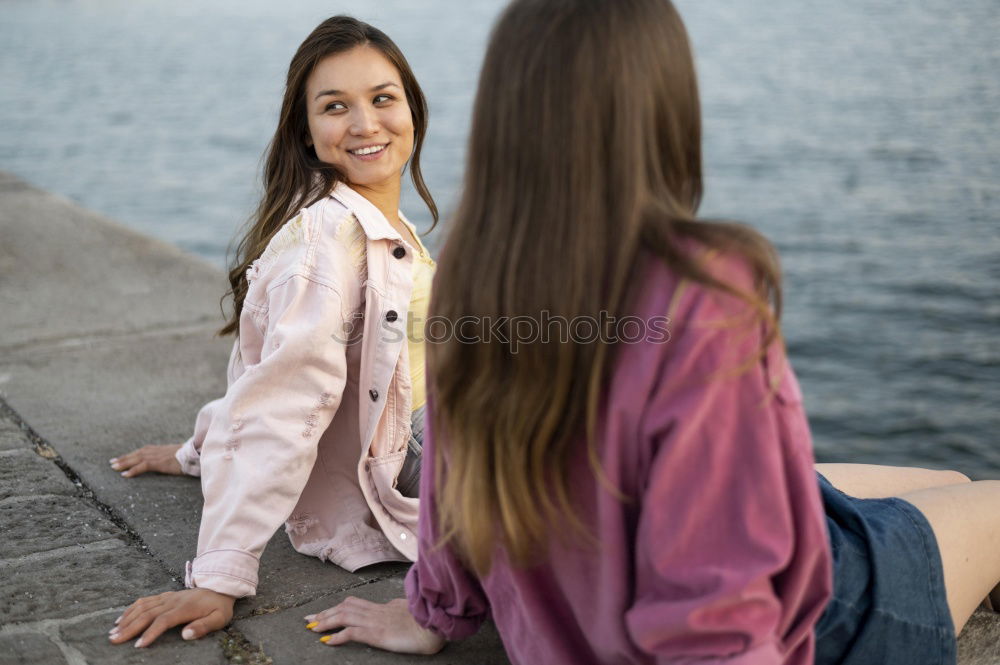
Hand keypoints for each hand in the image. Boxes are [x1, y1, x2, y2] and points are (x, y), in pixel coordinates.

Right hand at [109, 588, 234, 647]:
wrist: (220, 588)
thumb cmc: (218, 607)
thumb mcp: (219, 618)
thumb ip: (204, 626)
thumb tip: (186, 635)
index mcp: (185, 608)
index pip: (163, 620)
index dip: (150, 632)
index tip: (139, 645)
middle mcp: (172, 601)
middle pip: (147, 614)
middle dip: (130, 628)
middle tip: (114, 641)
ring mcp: (167, 597)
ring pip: (143, 607)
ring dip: (126, 619)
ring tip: (113, 632)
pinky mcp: (164, 596)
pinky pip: (144, 601)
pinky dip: (130, 609)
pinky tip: (120, 618)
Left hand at [110, 444, 182, 476]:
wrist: (196, 454)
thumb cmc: (188, 456)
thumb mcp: (176, 456)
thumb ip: (168, 458)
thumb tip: (167, 462)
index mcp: (159, 449)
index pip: (141, 451)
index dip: (131, 455)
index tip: (121, 458)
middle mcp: (156, 450)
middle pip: (136, 454)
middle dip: (123, 458)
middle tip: (112, 463)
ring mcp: (157, 456)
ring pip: (136, 458)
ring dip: (124, 463)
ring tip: (114, 468)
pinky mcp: (159, 462)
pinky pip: (142, 466)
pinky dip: (133, 470)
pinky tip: (125, 475)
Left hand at [305, 597, 444, 653]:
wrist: (437, 625)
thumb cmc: (430, 621)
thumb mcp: (412, 612)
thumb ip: (400, 609)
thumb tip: (396, 607)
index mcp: (385, 607)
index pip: (355, 603)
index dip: (338, 607)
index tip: (324, 612)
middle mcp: (378, 611)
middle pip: (345, 607)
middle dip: (325, 613)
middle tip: (308, 620)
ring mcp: (377, 621)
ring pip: (344, 616)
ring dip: (326, 622)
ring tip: (312, 628)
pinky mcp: (378, 634)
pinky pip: (353, 632)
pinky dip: (337, 636)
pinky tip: (327, 641)